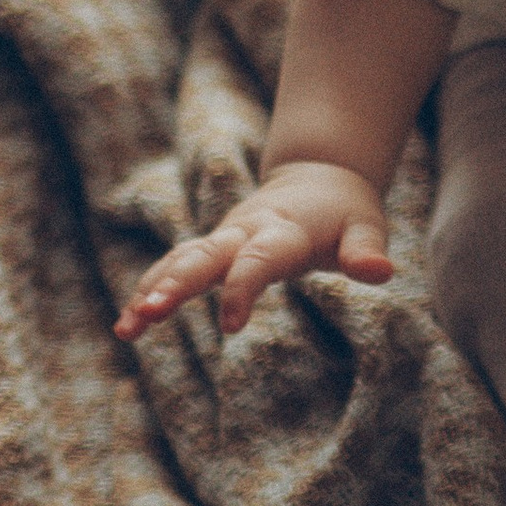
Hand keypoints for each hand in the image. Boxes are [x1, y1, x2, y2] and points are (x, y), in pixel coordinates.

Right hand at [114, 162, 394, 340]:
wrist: (318, 176)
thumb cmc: (345, 210)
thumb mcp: (364, 225)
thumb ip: (366, 249)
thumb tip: (380, 272)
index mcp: (282, 230)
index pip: (259, 261)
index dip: (243, 289)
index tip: (230, 326)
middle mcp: (245, 231)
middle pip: (205, 257)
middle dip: (177, 284)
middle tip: (150, 314)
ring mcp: (224, 238)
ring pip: (181, 261)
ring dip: (152, 290)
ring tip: (126, 330)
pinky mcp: (212, 247)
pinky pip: (174, 266)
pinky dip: (150, 288)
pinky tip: (128, 323)